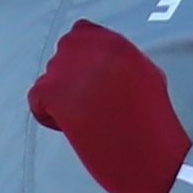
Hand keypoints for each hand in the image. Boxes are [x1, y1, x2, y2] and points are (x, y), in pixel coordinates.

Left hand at [27, 21, 191, 192]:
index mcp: (118, 44)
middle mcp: (94, 50)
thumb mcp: (147, 77)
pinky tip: (69, 129)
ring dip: (60, 99)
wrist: (156, 159)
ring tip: (85, 121)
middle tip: (87, 107)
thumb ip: (121, 62)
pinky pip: (36, 99)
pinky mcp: (57, 96)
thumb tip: (94, 63)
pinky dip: (47, 116)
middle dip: (68, 80)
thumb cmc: (155, 126)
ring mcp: (73, 71)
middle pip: (61, 56)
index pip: (81, 32)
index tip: (91, 82)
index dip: (80, 58)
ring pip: (48, 78)